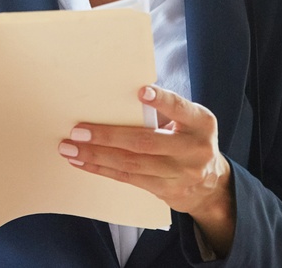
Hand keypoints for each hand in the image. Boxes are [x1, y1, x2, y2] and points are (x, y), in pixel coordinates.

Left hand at [57, 86, 234, 252]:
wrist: (210, 185)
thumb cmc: (190, 140)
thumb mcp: (190, 122)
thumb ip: (165, 111)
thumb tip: (120, 97)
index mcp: (200, 123)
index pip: (180, 109)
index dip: (161, 101)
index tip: (141, 92)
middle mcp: (193, 149)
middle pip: (145, 141)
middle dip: (108, 135)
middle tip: (78, 130)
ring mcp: (179, 173)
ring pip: (131, 163)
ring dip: (96, 155)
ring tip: (70, 148)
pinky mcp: (165, 190)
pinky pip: (127, 178)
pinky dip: (102, 169)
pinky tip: (82, 162)